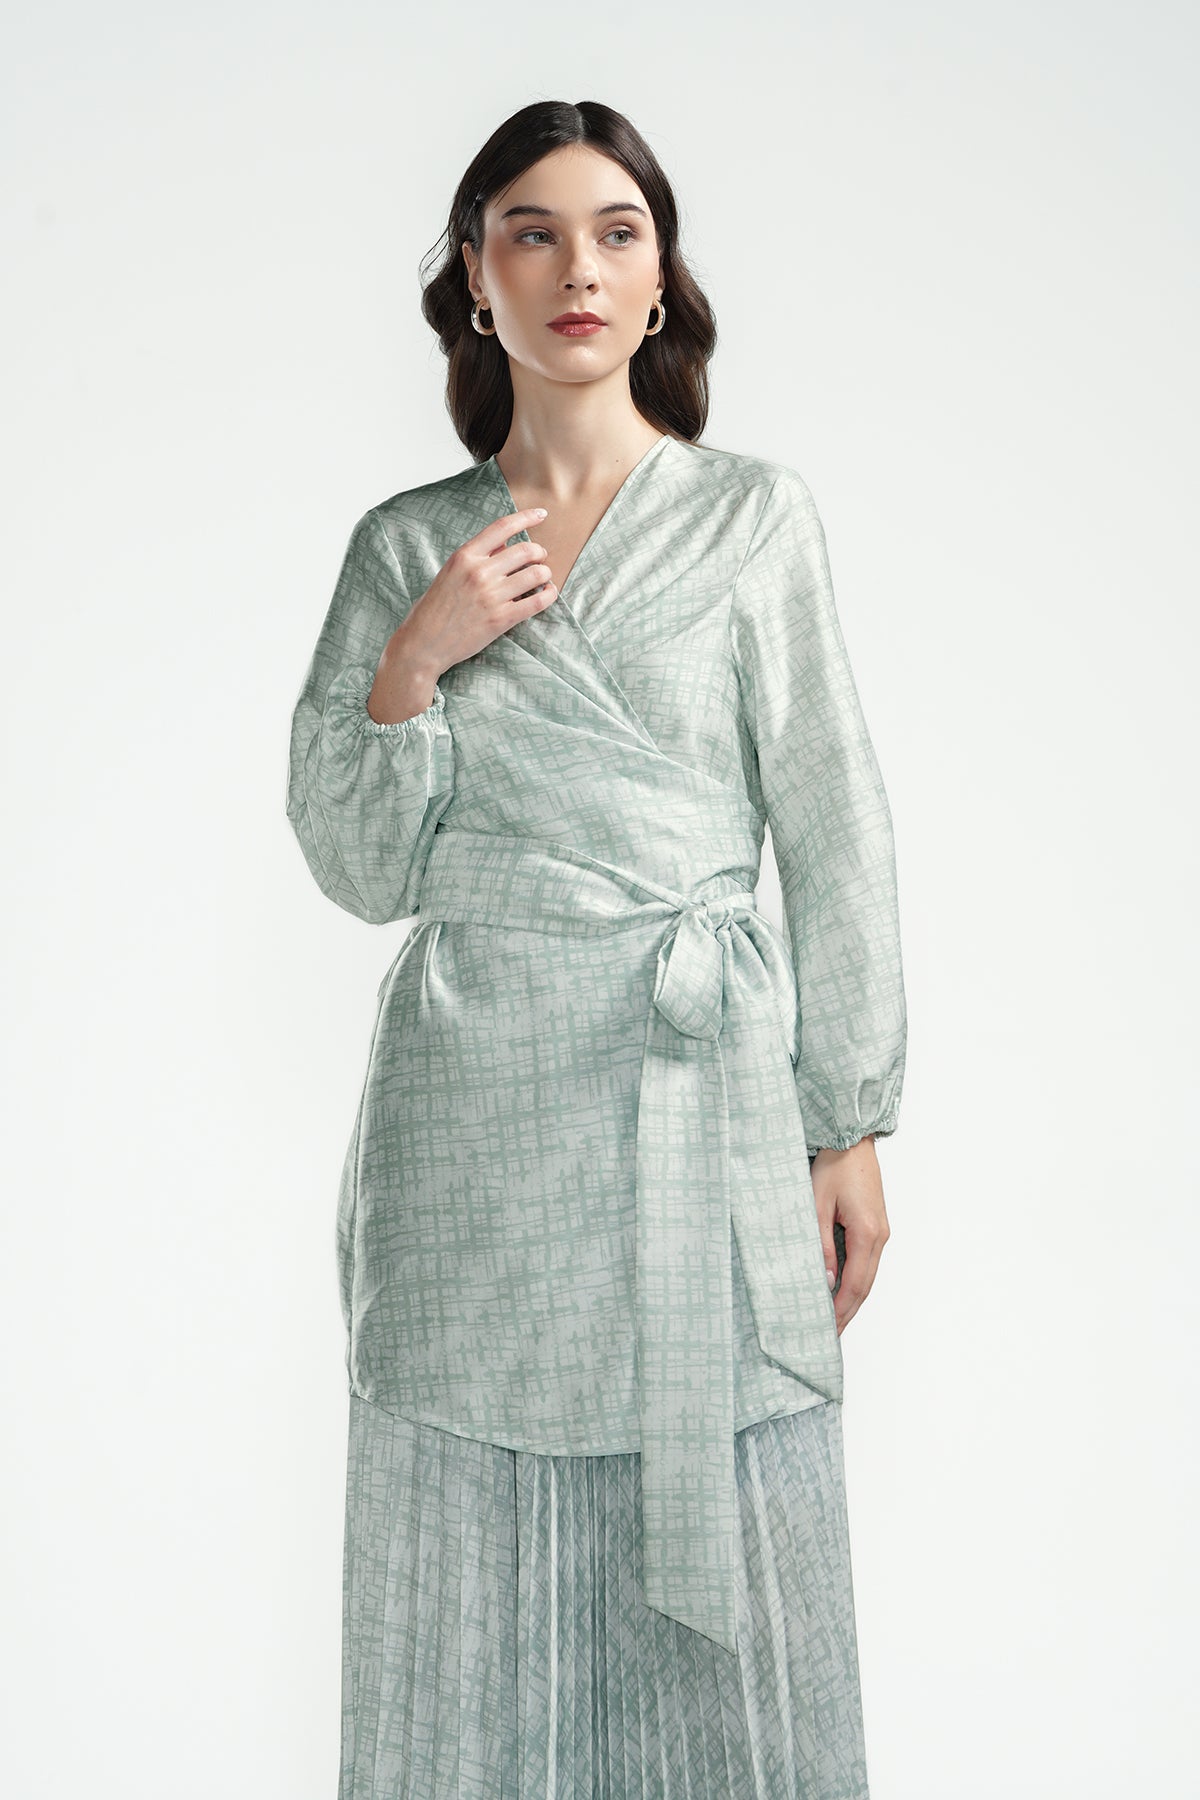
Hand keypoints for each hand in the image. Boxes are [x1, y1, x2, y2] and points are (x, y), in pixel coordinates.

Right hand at [368, 506, 557, 721]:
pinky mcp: (501, 619)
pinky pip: (538, 601)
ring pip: (536, 573)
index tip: (542, 514)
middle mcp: (479, 572)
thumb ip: (478, 557)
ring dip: (545, 573)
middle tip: (540, 559)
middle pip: (525, 550)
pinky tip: (549, 593)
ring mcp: (491, 596)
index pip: (502, 527)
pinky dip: (549, 594)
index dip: (527, 517)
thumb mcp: (450, 573)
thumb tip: (508, 542)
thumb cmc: (435, 608)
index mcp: (464, 556)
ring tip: (542, 578)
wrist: (423, 644)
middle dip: (539, 552)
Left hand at [811, 1136, 889, 1333]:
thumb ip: (819, 1245)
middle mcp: (880, 1236)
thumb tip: (824, 1281)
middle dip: (847, 1312)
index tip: (828, 1329)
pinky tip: (839, 1288)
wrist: (851, 1139)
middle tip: (830, 1335)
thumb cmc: (834, 1165)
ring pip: (867, 1275)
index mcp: (868, 1233)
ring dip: (851, 1298)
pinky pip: (865, 1261)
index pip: (855, 1284)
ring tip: (833, 1319)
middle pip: (865, 1285)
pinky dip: (854, 1280)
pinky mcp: (875, 1225)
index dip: (841, 1310)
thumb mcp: (817, 1205)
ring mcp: (880, 1231)